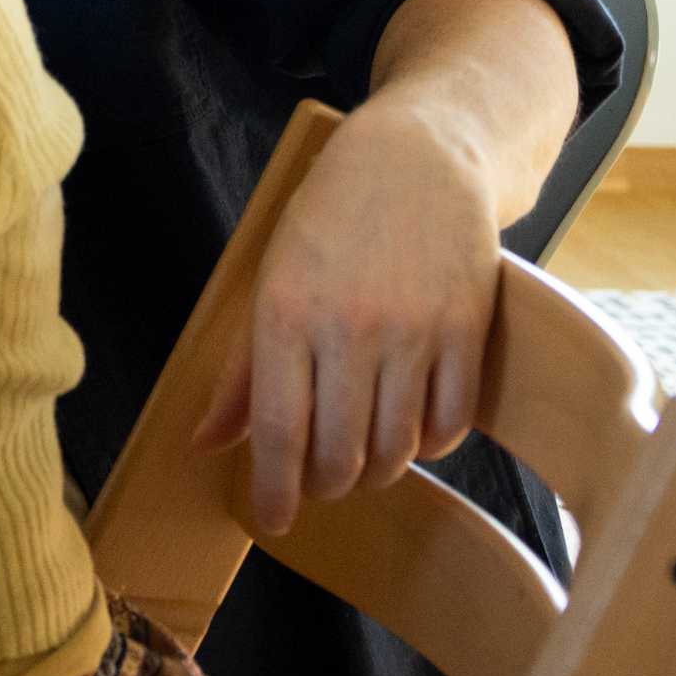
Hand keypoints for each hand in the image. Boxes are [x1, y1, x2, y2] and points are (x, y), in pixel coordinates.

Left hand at [195, 97, 504, 535]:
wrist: (418, 156)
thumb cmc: (328, 215)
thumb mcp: (268, 275)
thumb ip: (244, 367)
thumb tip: (207, 442)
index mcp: (286, 313)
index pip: (278, 431)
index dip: (275, 489)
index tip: (272, 520)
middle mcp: (351, 329)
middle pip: (340, 452)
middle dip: (324, 485)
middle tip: (316, 483)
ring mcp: (415, 332)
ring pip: (397, 448)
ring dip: (376, 471)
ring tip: (359, 460)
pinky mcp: (468, 332)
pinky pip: (451, 422)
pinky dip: (428, 444)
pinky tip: (409, 432)